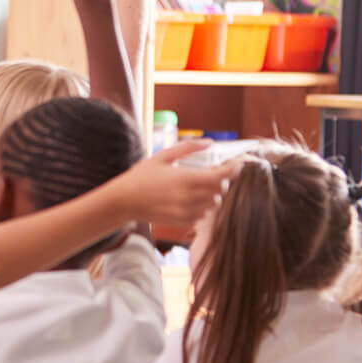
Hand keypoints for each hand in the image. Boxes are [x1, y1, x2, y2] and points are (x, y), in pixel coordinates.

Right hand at [115, 140, 240, 225]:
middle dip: (220, 180)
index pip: (222, 176)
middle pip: (221, 190)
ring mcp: (186, 211)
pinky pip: (203, 215)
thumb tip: (209, 142)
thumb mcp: (162, 156)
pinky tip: (187, 199)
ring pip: (213, 203)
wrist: (124, 201)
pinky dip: (201, 206)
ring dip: (211, 194)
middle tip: (210, 172)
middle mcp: (189, 197)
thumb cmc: (142, 176)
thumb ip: (188, 147)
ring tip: (195, 187)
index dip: (234, 169)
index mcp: (186, 178)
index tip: (237, 163)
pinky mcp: (182, 221)